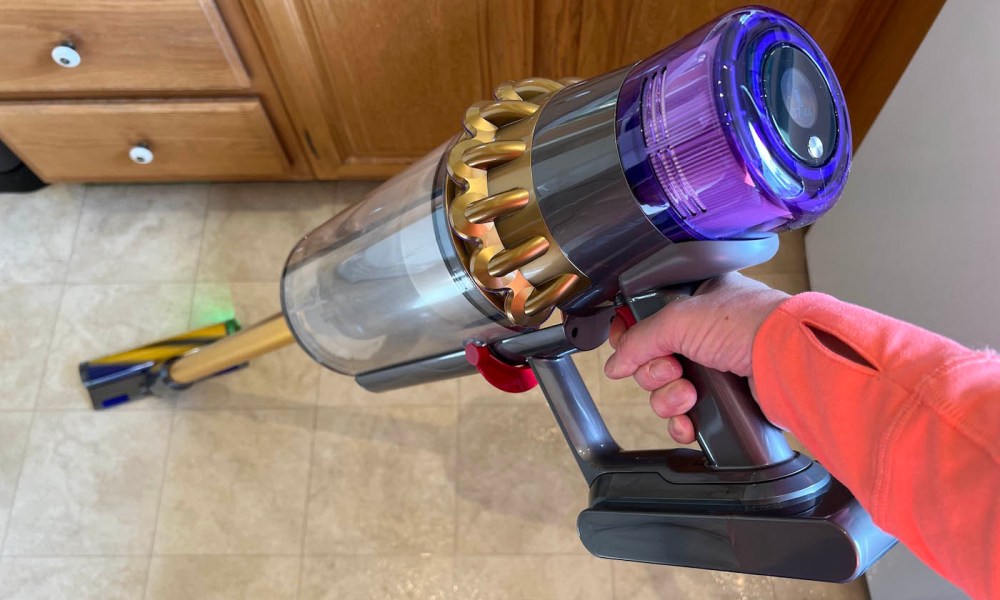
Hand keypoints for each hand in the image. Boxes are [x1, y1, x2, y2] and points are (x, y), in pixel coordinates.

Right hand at [604, 273, 788, 443]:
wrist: (789, 363)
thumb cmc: (749, 324)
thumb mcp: (679, 317)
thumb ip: (639, 338)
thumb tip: (615, 363)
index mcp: (698, 300)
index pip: (648, 318)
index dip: (632, 335)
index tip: (626, 347)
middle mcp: (706, 333)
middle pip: (652, 360)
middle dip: (655, 372)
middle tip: (673, 368)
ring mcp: (716, 367)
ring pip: (667, 390)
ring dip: (669, 398)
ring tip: (689, 394)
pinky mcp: (726, 398)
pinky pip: (688, 416)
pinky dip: (683, 422)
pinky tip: (689, 422)